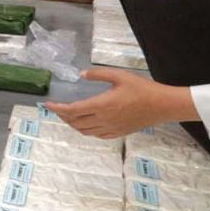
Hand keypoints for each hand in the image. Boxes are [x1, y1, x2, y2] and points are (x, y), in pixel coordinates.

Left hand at [45, 68, 197, 138]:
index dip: (57, 109)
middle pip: (75, 122)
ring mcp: (110, 129)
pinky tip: (85, 124)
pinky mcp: (118, 133)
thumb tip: (81, 75)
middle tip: (56, 108)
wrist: (162, 106)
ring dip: (72, 124)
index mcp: (101, 105)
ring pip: (84, 131)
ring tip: (67, 116)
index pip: (73, 110)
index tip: (47, 105)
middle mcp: (103, 120)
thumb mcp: (119, 76)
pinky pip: (96, 135)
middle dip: (63, 116)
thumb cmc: (142, 88)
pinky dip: (85, 130)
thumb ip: (98, 75)